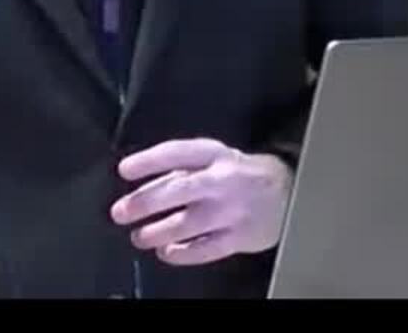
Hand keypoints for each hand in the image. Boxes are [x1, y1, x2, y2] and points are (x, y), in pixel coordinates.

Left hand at [109, 138, 292, 265]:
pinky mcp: (240, 237)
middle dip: (145, 201)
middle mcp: (222, 180)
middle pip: (179, 189)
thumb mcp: (217, 158)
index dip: (149, 161)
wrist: (288, 193)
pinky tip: (166, 253)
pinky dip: (182, 253)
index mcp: (215, 154)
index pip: (177, 153)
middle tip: (119, 212)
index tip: (123, 170)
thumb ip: (184, 167)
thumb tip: (139, 181)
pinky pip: (205, 249)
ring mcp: (232, 210)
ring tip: (138, 237)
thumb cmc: (241, 174)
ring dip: (157, 232)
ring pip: (188, 223)